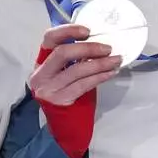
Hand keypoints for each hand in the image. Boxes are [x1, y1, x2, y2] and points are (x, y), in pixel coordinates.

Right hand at [29, 25, 119, 157]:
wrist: (64, 127)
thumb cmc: (69, 95)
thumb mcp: (67, 73)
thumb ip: (76, 59)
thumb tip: (100, 42)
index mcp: (41, 62)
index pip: (49, 39)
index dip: (67, 30)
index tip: (88, 30)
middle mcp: (40, 74)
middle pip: (63, 53)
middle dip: (89, 48)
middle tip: (108, 48)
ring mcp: (48, 88)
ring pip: (77, 70)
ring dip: (101, 63)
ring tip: (116, 60)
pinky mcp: (60, 100)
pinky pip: (84, 84)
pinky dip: (100, 76)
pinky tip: (111, 73)